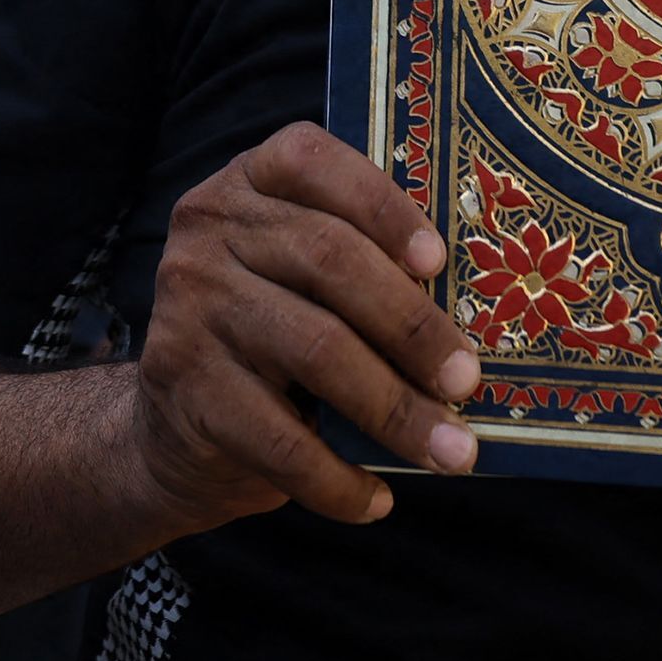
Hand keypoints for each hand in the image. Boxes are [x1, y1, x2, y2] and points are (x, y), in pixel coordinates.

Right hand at [125, 122, 481, 533]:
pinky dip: (338, 479)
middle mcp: (208, 227)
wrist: (175, 426)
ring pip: (314, 348)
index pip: (311, 160)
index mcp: (250, 181)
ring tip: (452, 453)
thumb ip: (367, 267)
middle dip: (412, 325)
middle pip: (327, 259)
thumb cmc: (278, 338)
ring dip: (395, 409)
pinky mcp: (180, 378)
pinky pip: (278, 435)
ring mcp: (188, 301)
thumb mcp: (309, 282)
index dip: (381, 206)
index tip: (439, 262)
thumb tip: (486, 310)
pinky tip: (376, 501)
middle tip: (466, 381)